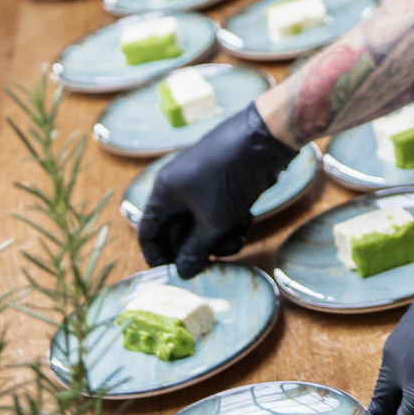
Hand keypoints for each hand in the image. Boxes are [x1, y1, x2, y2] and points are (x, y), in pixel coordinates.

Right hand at [137, 103, 294, 277]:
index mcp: (165, 192)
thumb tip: (182, 274)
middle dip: (197, 249)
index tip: (173, 276)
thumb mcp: (213, 222)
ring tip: (237, 241)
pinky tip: (246, 224)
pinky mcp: (223, 183)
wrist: (265, 139)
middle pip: (177, 231)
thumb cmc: (230, 178)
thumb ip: (196, 251)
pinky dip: (230, 222)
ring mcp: (202, 184)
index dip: (157, 256)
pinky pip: (218, 212)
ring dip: (218, 238)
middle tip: (215, 262)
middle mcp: (178, 187)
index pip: (148, 230)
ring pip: (201, 224)